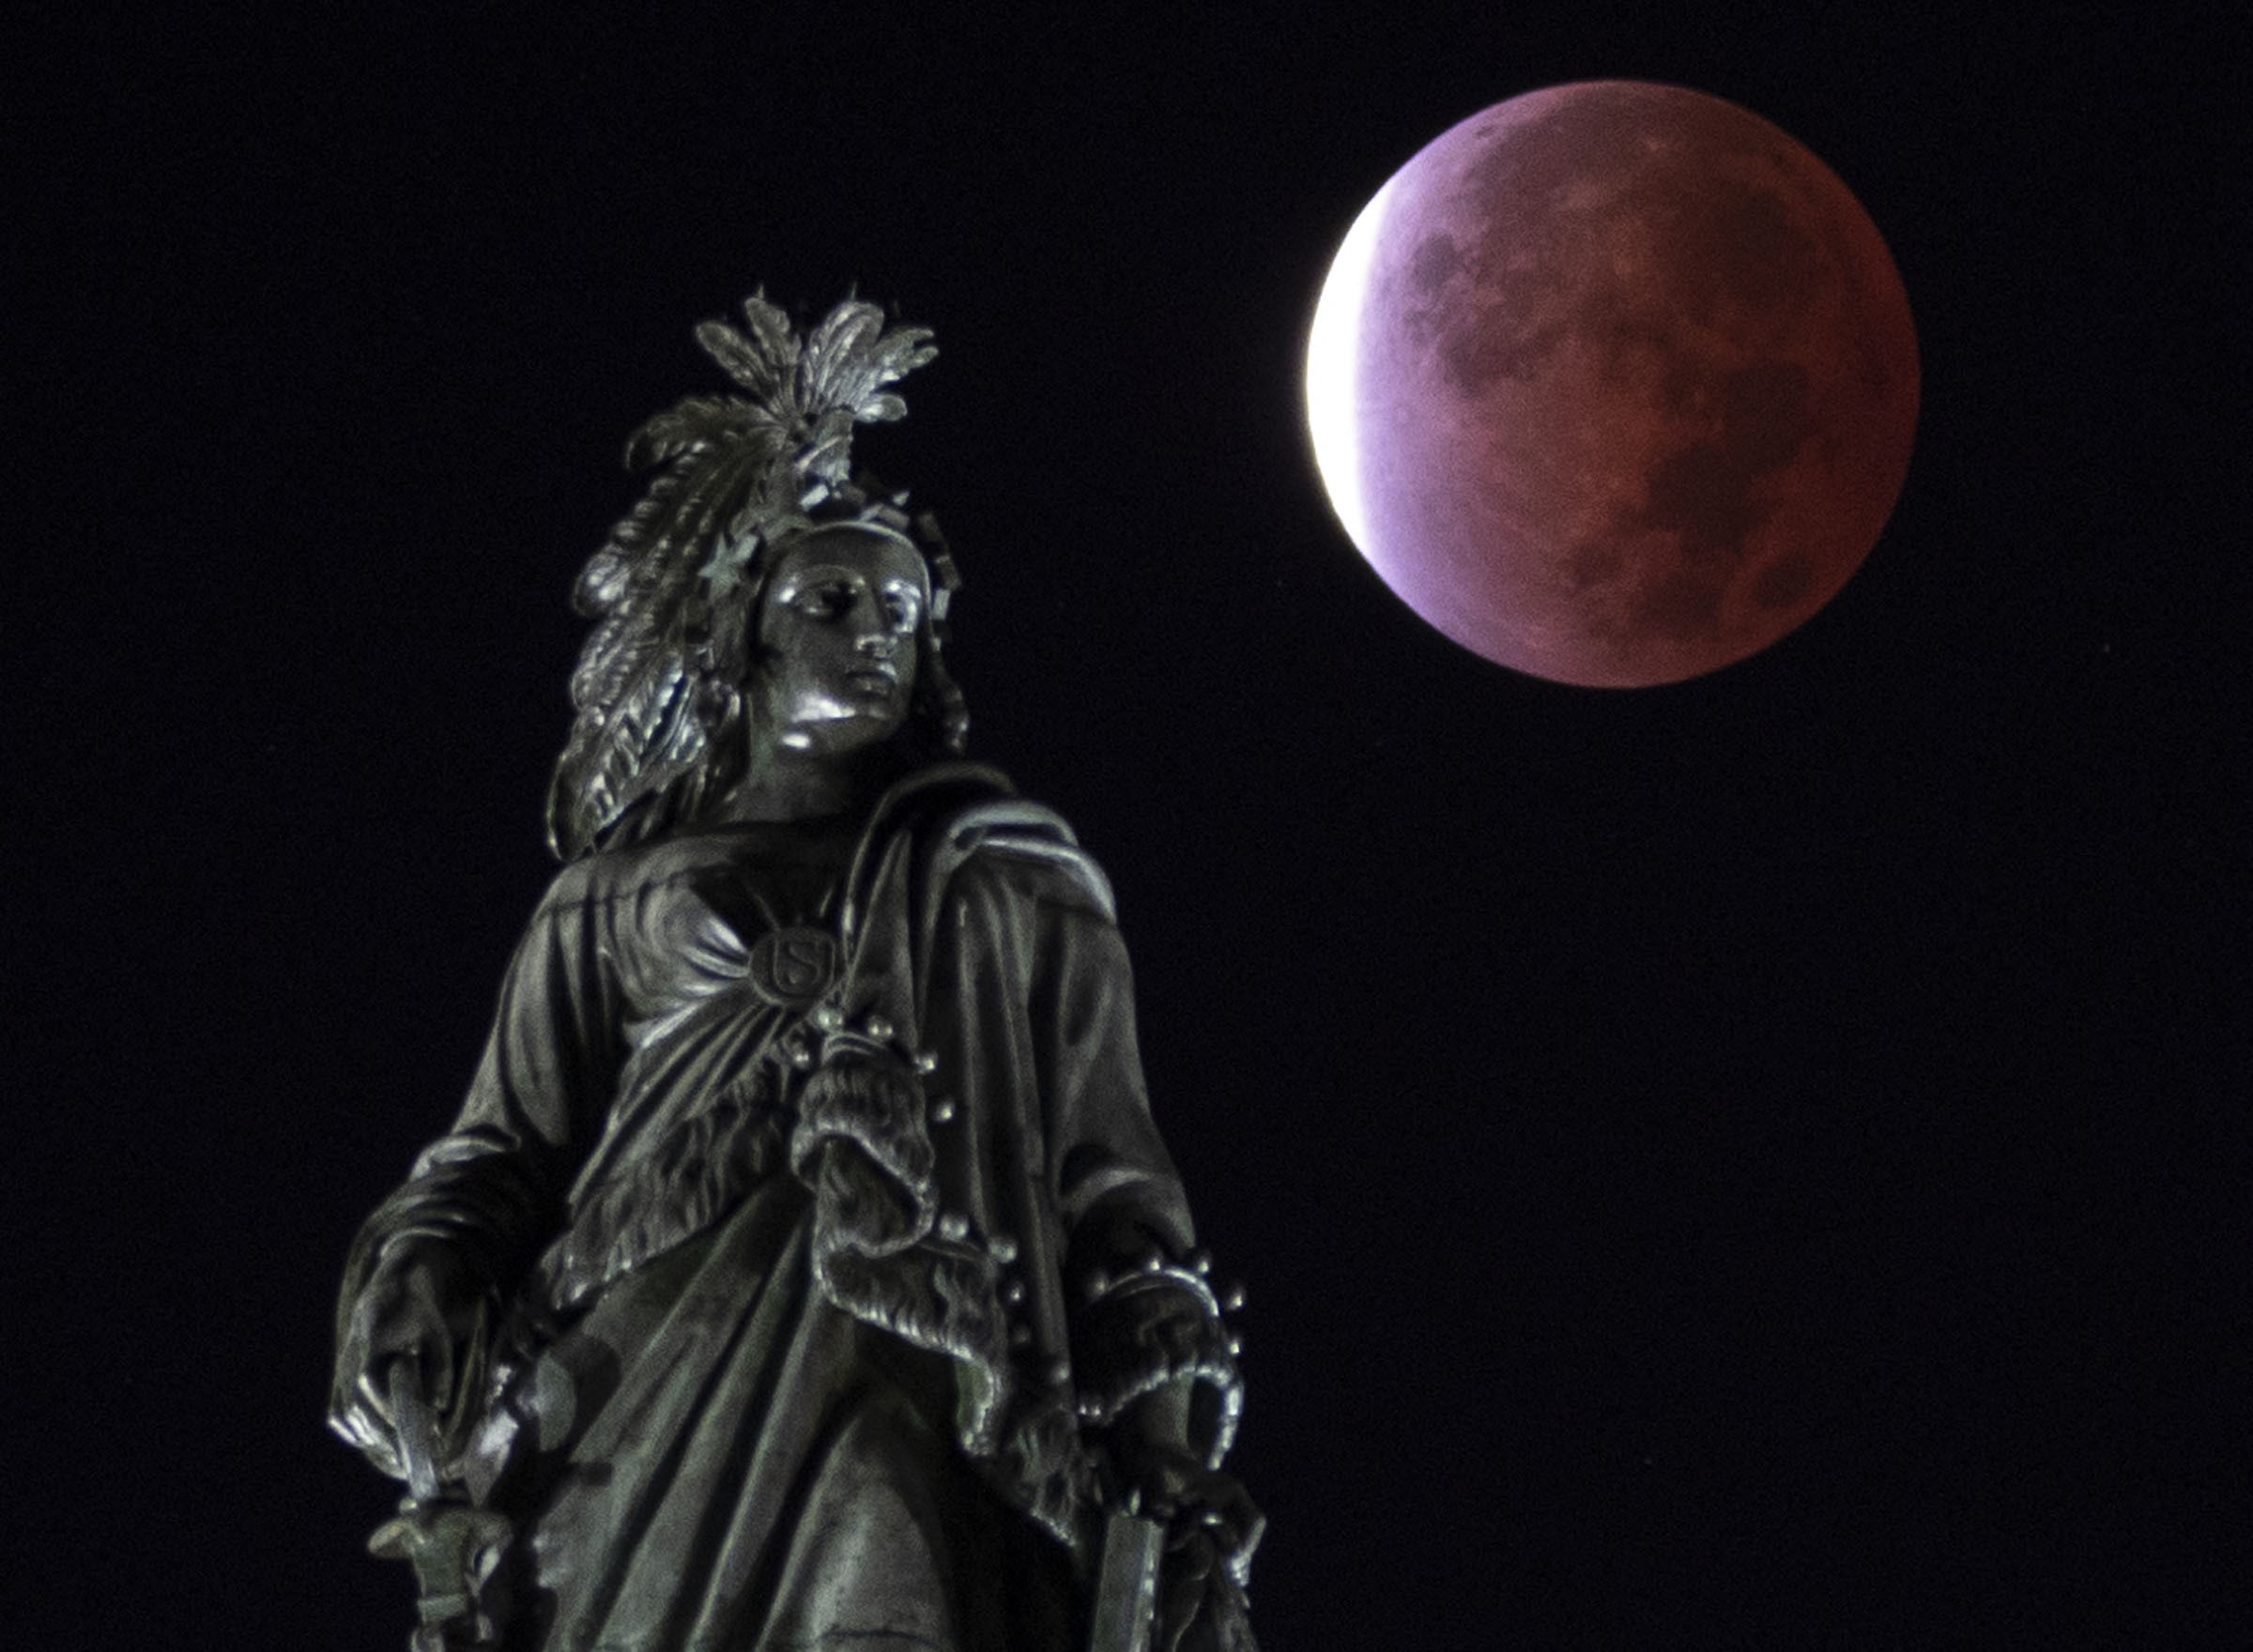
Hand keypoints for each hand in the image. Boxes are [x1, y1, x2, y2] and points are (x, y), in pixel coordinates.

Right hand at [334, 1242, 487, 1473]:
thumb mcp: (437, 1334)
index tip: (406, 1431)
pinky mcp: (341, 1377)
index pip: (367, 1382)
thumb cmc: (420, 1312)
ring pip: (344, 1413)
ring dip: (369, 1434)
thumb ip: (439, 1370)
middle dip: (379, 1432)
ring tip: (396, 1452)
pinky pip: (339, 1411)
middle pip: (353, 1405)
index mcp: (370, 1341)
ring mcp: (341, 1368)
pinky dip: (355, 1429)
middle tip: (406, 1454)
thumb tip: (437, 1408)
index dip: (383, 1409)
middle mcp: (349, 1357)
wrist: (393, 1289)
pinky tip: (377, 1442)